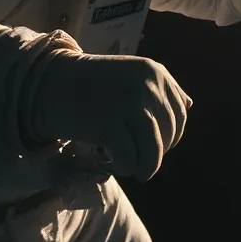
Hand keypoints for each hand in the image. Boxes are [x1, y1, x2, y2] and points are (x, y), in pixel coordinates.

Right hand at [30, 53, 191, 181]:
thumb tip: (189, 107)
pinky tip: (106, 162)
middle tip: (132, 156)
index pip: (180, 115)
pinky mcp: (110, 125)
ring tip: (126, 167)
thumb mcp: (131, 76)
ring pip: (154, 154)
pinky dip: (121, 168)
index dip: (169, 137)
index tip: (149, 144)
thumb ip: (159, 90)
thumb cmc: (92, 85)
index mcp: (156, 73)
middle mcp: (148, 86)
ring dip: (142, 167)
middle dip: (153, 153)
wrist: (50, 83)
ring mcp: (131, 104)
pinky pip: (130, 161)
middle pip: (169, 137)